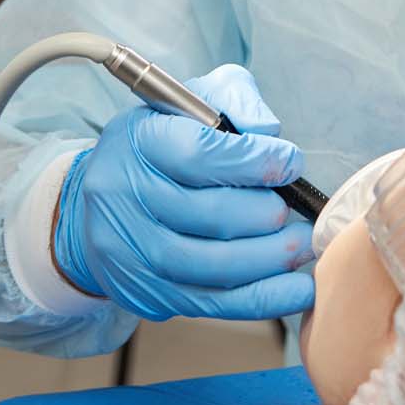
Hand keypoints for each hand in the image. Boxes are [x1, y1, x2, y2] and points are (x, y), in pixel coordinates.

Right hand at [53, 64, 314, 320]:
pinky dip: (264, 299)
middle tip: (294, 209)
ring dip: (270, 258)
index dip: (255, 162)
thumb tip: (268, 132)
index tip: (291, 163)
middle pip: (209, 214)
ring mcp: (132, 251)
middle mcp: (125, 197)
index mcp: (138, 141)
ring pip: (212, 265)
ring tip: (304, 244)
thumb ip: (234, 100)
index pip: (199, 154)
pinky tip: (299, 288)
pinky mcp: (146, 292)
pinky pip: (213, 303)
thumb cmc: (161, 147)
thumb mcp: (191, 103)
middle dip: (266, 213)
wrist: (101, 205)